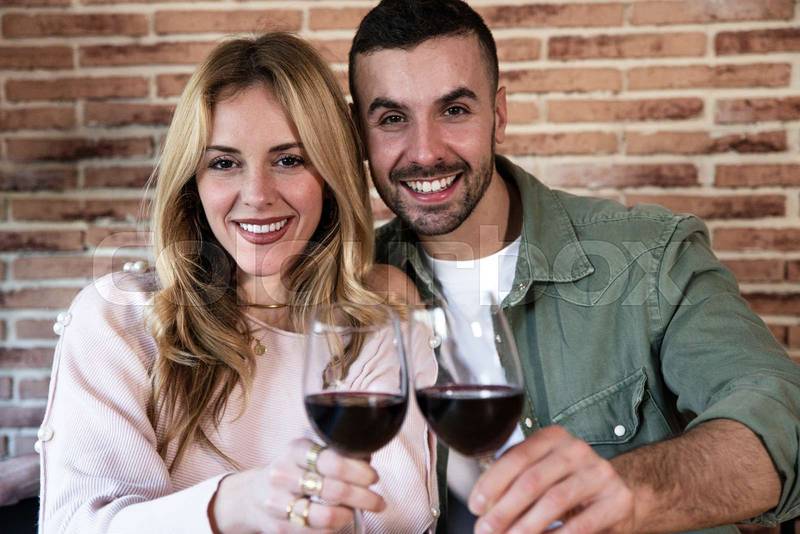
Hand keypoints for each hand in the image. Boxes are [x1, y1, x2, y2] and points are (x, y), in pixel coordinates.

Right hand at [211, 438, 385, 532]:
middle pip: (333, 490)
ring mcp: (278, 503)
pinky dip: (335, 528)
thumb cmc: (292, 471)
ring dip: (349, 515)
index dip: (359, 471)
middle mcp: (283, 475)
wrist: (251, 497)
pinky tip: (340, 520)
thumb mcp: (307, 454)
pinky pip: (317, 533)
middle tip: (379, 501)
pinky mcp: (280, 527)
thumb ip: (335, 454)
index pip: (332, 461)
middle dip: (364, 497)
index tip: (373, 477)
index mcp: (294, 450)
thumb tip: (367, 459)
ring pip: (325, 516)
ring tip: (357, 511)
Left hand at [468, 426, 634, 533]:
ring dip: (526, 526)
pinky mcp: (617, 500)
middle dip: (504, 510)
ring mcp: (600, 473)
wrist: (617, 496)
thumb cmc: (568, 484)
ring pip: (554, 501)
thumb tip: (483, 505)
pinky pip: (581, 523)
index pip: (517, 457)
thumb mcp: (541, 474)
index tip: (476, 506)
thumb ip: (514, 480)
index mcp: (553, 438)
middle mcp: (577, 450)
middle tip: (486, 530)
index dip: (492, 483)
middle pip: (532, 480)